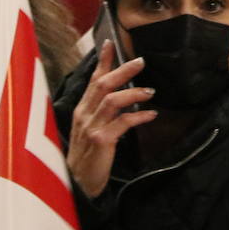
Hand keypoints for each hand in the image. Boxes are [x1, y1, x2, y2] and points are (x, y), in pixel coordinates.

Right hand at [66, 40, 156, 198]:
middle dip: (122, 70)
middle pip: (103, 85)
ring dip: (133, 93)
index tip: (111, 43)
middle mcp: (84, 115)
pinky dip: (139, 116)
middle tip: (141, 61)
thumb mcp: (92, 130)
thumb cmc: (88, 157)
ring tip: (150, 91)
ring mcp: (91, 128)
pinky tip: (151, 116)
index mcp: (81, 110)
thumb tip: (123, 97)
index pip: (92, 80)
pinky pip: (122, 122)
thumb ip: (102, 114)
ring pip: (112, 100)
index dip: (103, 61)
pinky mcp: (100, 141)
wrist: (77, 186)